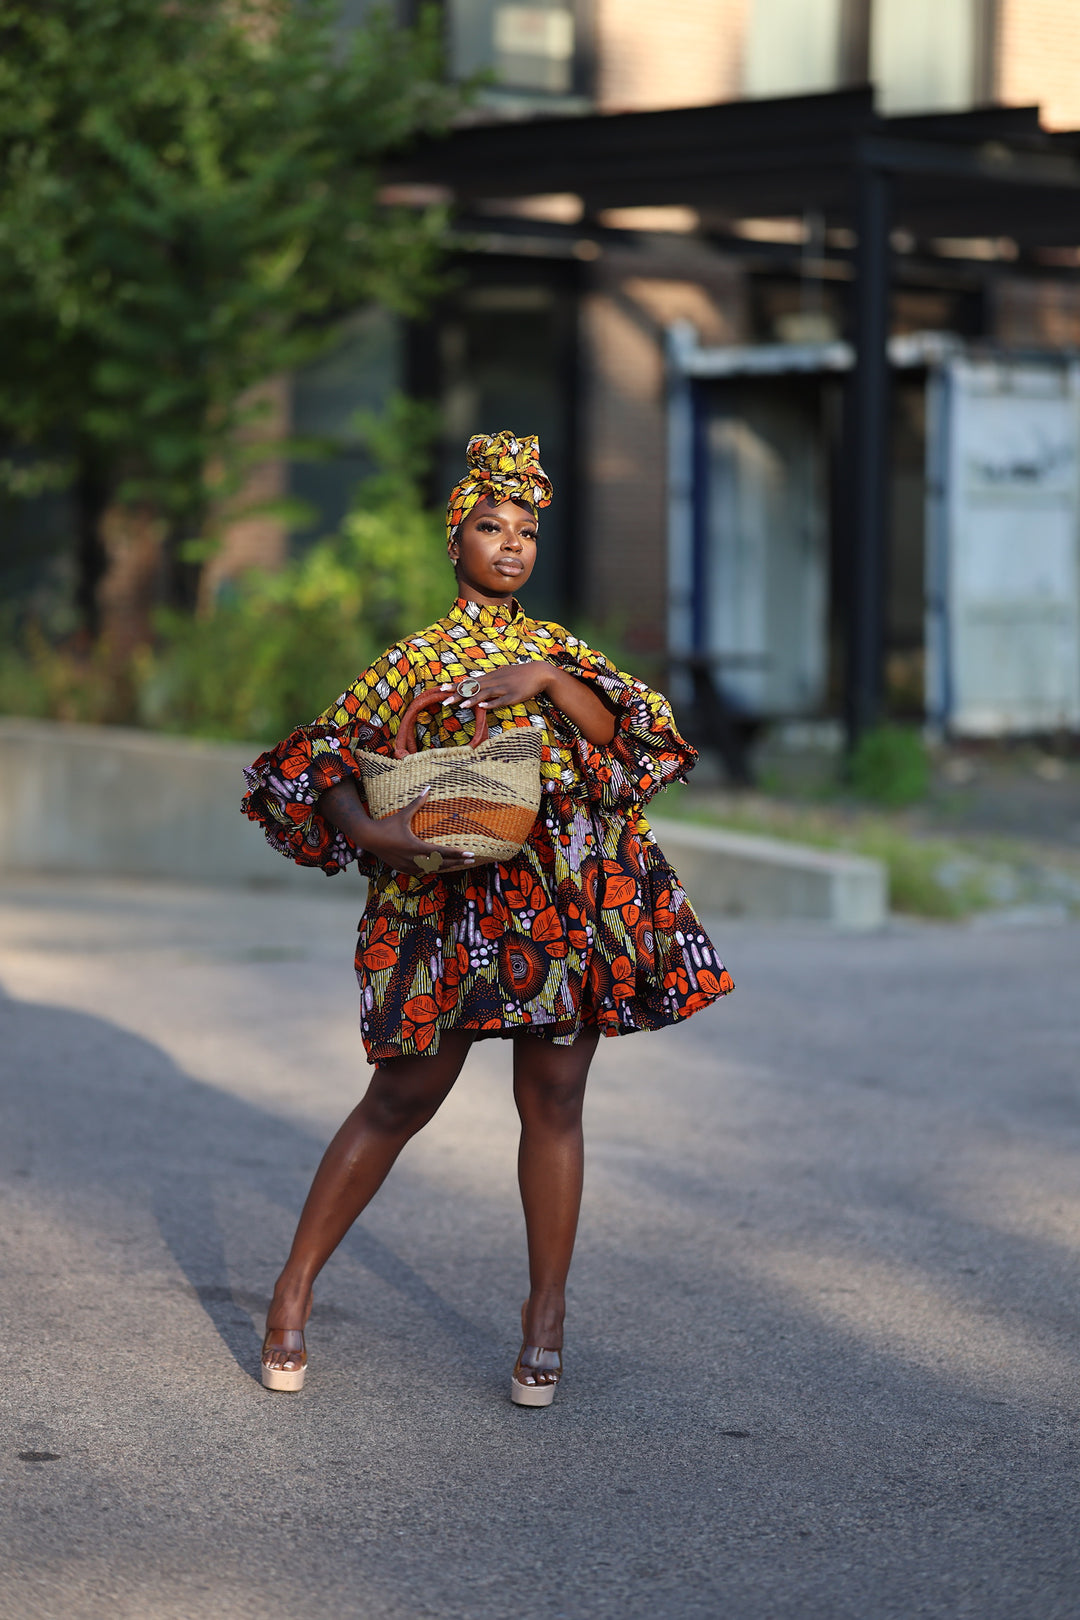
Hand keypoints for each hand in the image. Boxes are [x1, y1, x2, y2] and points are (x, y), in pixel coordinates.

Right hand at [360, 789, 476, 877]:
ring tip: (460, 863)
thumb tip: (428, 788)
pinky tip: (441, 866)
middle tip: (472, 860)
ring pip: (432, 869)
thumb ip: (417, 802)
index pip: (442, 852)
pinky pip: (422, 871)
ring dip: (446, 867)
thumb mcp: (403, 815)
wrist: (368, 838)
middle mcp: (414, 859)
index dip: (457, 854)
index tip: (470, 854)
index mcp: (416, 846)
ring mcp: (408, 866)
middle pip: (441, 864)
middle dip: (457, 862)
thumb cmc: (386, 825)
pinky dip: (432, 869)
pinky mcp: (403, 869)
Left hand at [444, 659, 616, 745]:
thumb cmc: (520, 674)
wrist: (540, 672)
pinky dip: (491, 703)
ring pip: (485, 693)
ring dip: (472, 699)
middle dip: (458, 694)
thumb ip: (490, 680)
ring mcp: (504, 688)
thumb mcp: (502, 674)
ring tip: (460, 706)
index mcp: (491, 677)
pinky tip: (482, 707)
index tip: (442, 688)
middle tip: (444, 700)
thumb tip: (477, 684)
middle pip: (473, 688)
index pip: (469, 681)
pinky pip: (501, 700)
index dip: (455, 685)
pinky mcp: (513, 696)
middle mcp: (494, 681)